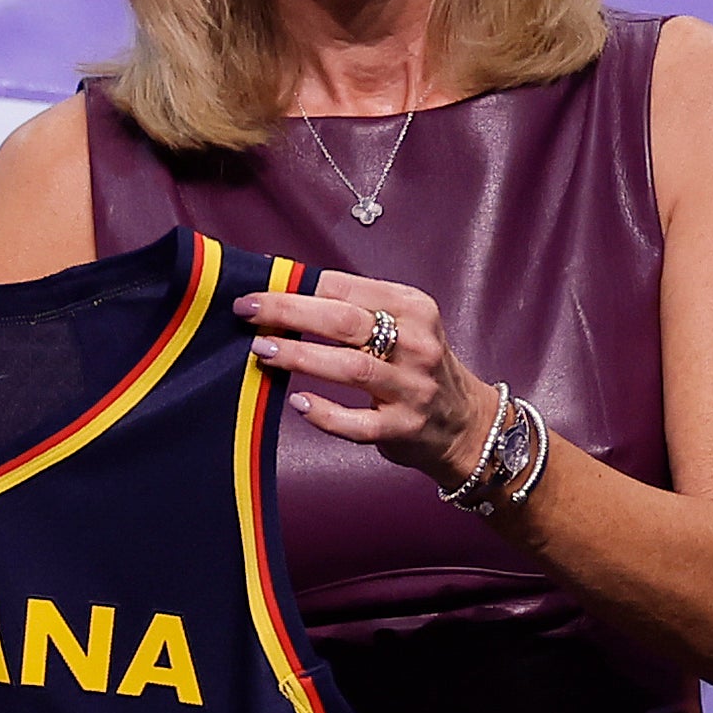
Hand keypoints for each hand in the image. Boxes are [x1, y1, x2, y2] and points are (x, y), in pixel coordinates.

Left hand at [236, 279, 499, 490]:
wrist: (466, 422)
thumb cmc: (416, 365)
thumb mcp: (402, 324)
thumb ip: (353, 307)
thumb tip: (282, 285)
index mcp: (413, 309)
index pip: (347, 288)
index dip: (297, 285)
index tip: (256, 286)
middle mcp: (416, 345)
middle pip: (345, 322)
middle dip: (289, 312)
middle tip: (247, 312)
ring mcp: (411, 388)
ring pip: (350, 367)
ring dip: (300, 356)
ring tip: (261, 349)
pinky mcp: (401, 427)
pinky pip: (356, 423)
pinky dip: (324, 413)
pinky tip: (297, 403)